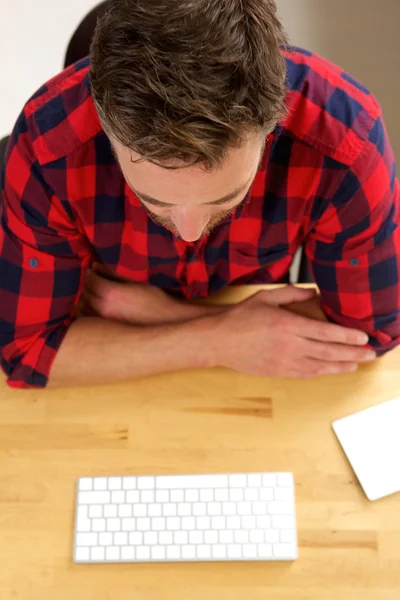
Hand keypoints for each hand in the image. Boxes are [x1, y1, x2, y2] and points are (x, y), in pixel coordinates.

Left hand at [80, 263, 187, 324]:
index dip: (91, 273)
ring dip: (88, 298)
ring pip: (85, 306)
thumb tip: (95, 265)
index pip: (90, 280)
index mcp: (110, 293)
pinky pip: (90, 318)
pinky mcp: (107, 329)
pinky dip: (90, 311)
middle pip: (85, 292)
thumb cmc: (155, 298)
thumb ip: (113, 273)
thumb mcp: (135, 281)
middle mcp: (103, 308)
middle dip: (88, 285)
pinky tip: (98, 308)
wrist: (166, 321)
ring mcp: (104, 321)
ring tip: (96, 294)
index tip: (94, 271)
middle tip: (95, 280)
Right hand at [212, 286, 375, 378]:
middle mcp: (289, 345)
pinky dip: (322, 373)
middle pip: (328, 352)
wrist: (218, 340)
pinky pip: (305, 374)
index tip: (363, 337)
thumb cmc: (240, 317)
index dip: (347, 336)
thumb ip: (291, 294)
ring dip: (341, 366)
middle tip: (370, 354)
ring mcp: (283, 361)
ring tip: (356, 364)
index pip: (325, 332)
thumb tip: (312, 293)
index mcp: (287, 325)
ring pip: (320, 366)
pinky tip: (331, 370)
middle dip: (352, 353)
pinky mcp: (278, 372)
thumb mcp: (265, 297)